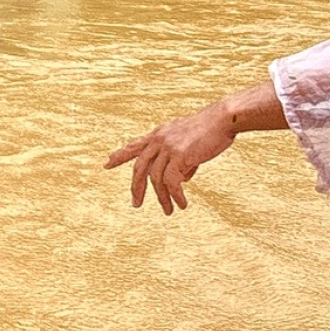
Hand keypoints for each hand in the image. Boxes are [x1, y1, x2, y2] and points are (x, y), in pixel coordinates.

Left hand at [106, 102, 236, 214]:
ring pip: (156, 179)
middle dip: (136, 187)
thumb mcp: (190, 142)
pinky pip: (172, 182)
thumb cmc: (211, 129)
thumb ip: (182, 159)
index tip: (106, 163)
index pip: (134, 145)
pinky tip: (182, 204)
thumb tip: (182, 179)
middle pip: (139, 167)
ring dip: (162, 198)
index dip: (120, 155)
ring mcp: (168, 147)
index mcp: (160, 134)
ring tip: (169, 211)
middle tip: (136, 204)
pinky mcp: (179, 156)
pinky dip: (175, 196)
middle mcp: (159, 140)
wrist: (223, 119)